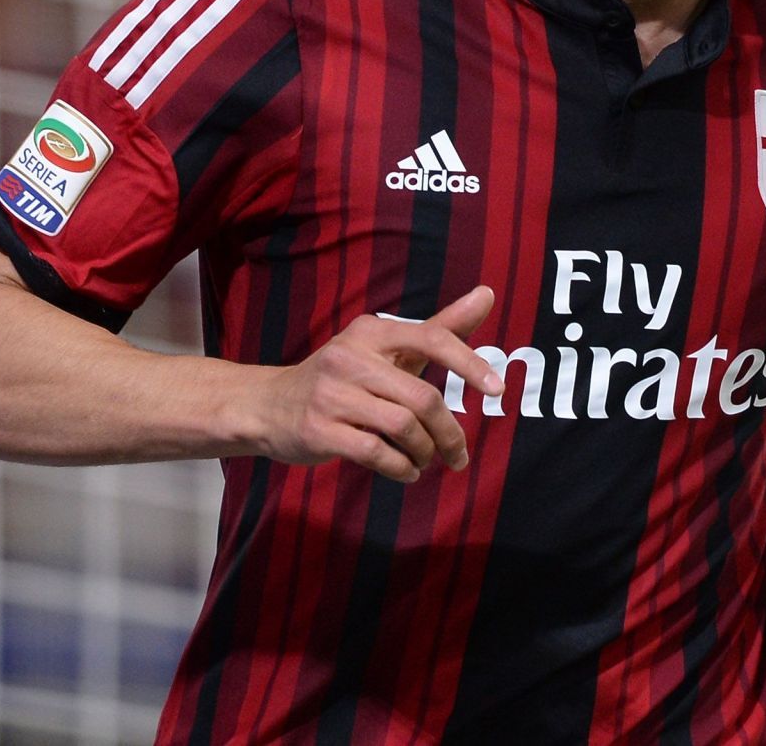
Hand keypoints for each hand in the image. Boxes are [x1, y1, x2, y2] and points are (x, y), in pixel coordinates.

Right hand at [248, 286, 499, 482]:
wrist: (268, 405)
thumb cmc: (345, 376)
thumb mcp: (389, 347)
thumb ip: (441, 326)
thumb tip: (488, 293)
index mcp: (372, 332)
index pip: (432, 339)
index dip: (469, 363)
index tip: (497, 390)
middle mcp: (350, 357)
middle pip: (422, 397)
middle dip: (448, 431)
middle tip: (458, 453)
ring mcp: (332, 395)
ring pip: (402, 426)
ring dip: (424, 451)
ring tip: (427, 460)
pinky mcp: (318, 430)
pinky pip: (376, 453)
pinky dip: (401, 467)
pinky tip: (407, 471)